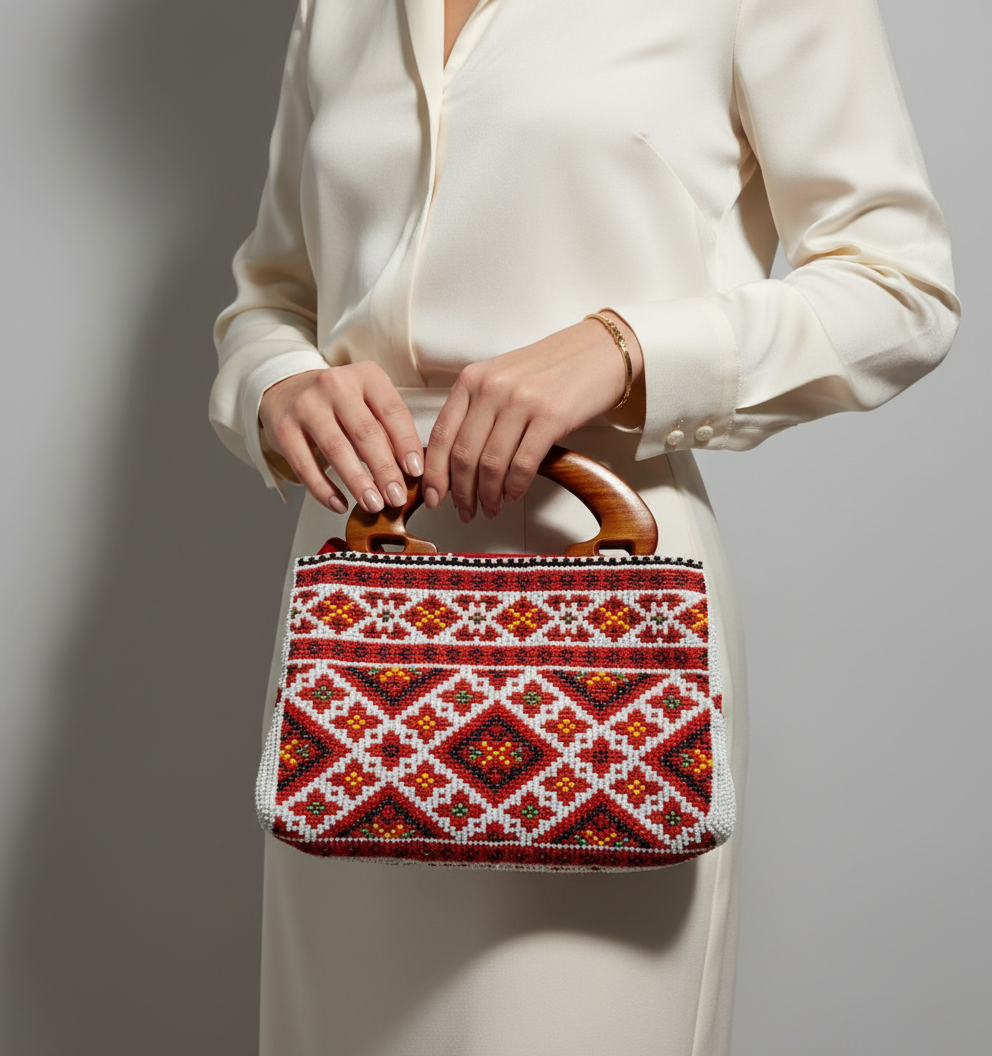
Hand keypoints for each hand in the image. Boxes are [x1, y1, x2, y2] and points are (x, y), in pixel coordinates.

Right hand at [258, 362, 424, 512]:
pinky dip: (324, 489)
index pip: (393, 412)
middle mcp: (335, 385)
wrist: (287, 388)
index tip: (416, 472)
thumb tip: (410, 473)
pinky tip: (339, 504)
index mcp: (366, 376)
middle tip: (396, 497)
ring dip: (358, 482)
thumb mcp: (368, 402)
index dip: (407, 444)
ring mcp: (307, 405)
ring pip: (337, 449)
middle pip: (366, 432)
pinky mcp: (284, 428)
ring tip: (373, 505)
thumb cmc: (338, 402)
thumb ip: (388, 430)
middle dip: (384, 470)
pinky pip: (305, 465)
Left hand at [422, 313, 642, 521]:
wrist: (599, 350)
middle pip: (463, 455)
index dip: (434, 474)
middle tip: (464, 511)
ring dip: (488, 496)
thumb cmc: (552, 369)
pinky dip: (515, 487)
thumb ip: (477, 410)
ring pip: (491, 464)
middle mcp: (492, 388)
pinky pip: (523, 464)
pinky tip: (513, 495)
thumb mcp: (501, 379)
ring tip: (491, 508)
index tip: (432, 497)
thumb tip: (456, 460)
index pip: (441, 435)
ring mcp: (521, 401)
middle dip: (460, 493)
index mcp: (472, 379)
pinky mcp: (551, 416)